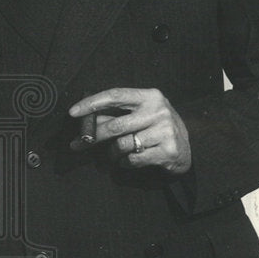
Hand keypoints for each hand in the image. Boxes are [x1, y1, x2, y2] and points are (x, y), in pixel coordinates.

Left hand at [69, 87, 191, 173]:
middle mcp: (158, 111)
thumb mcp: (142, 113)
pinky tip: (127, 160)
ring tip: (113, 153)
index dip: (92, 103)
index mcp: (149, 96)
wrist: (185, 148)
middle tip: (79, 143)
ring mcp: (164, 131)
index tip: (73, 112)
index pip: (115, 95)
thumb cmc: (156, 127)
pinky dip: (125, 162)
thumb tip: (85, 120)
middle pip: (115, 125)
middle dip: (93, 136)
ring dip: (112, 152)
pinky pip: (133, 159)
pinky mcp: (167, 151)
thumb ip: (117, 114)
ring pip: (122, 145)